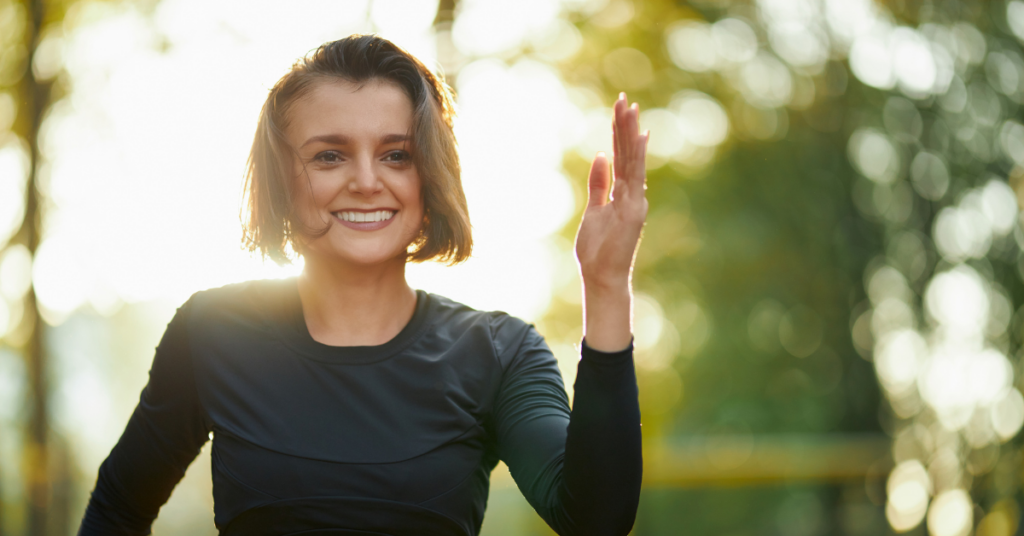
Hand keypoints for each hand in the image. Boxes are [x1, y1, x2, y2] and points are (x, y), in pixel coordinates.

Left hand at [574, 93, 648, 351]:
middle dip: (625, 126)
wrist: (602, 277)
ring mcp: (635, 200)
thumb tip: (601, 156)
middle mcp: (632, 194)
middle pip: (628, 153)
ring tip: (629, 108)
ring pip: (632, 160)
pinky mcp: (634, 209)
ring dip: (630, 134)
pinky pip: (634, 177)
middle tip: (624, 99)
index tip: (620, 112)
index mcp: (622, 194)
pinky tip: (638, 136)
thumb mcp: (593, 211)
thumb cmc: (597, 250)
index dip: (620, 135)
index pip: (622, 158)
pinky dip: (636, 156)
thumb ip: (598, 184)